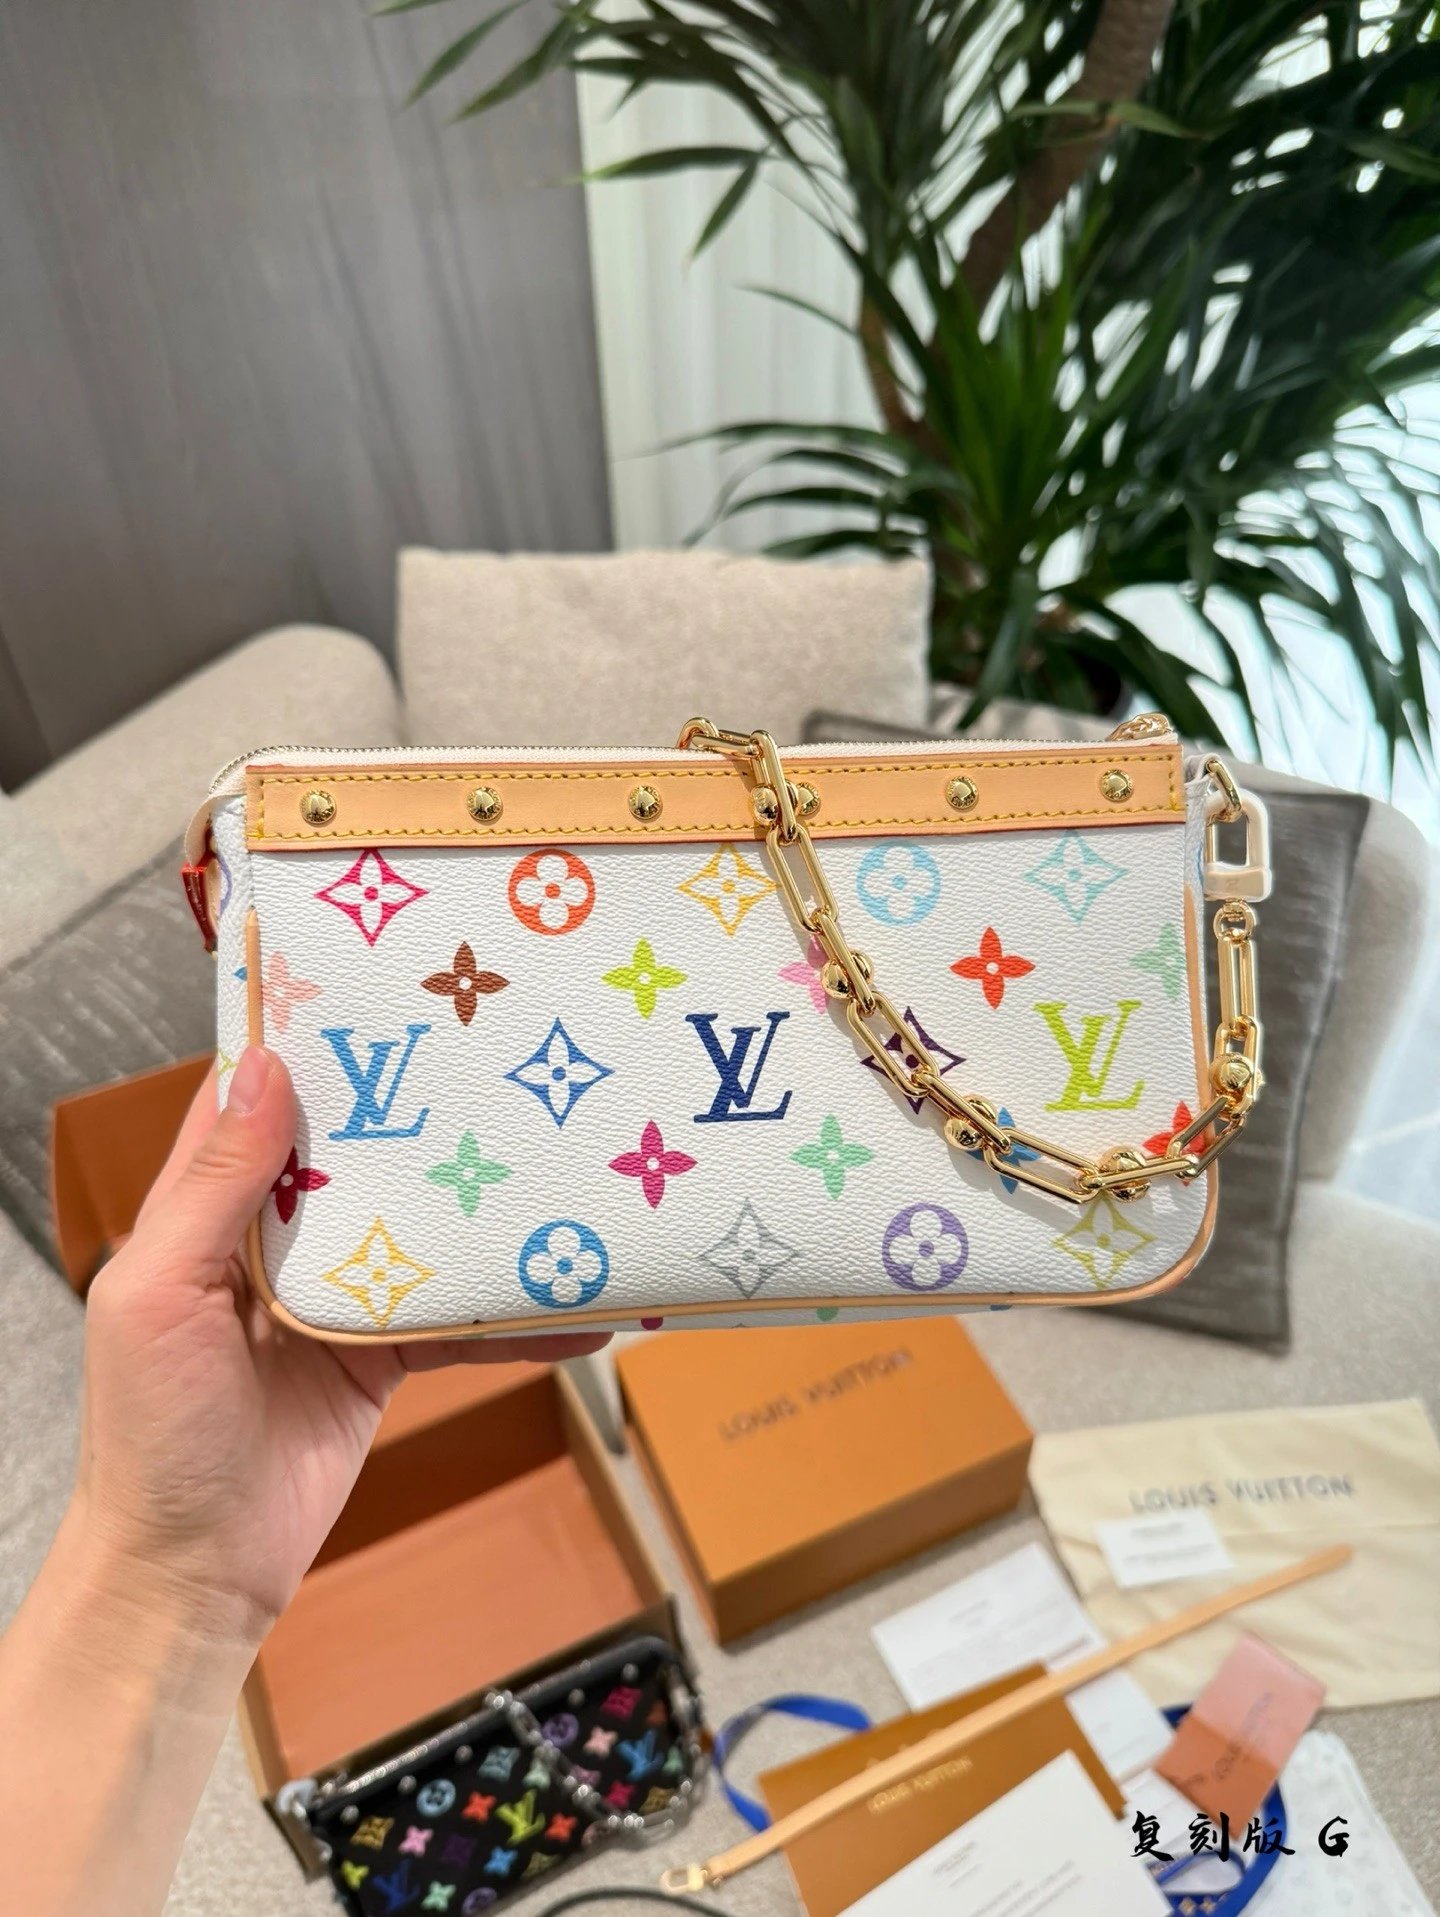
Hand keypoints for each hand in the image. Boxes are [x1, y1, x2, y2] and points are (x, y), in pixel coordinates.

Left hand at [74, 1045, 607, 1644]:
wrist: (193, 1574)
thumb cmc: (151, 1435)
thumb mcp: (159, 1294)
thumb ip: (212, 1187)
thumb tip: (267, 1070)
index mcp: (209, 1211)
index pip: (260, 1102)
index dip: (310, 1043)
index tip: (380, 988)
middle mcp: (275, 1241)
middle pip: (359, 1151)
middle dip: (421, 1110)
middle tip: (499, 1055)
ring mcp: (336, 1298)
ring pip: (421, 1229)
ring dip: (484, 1210)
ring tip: (560, 1166)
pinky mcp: (382, 1358)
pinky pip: (457, 1322)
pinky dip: (515, 1316)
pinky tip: (577, 1306)